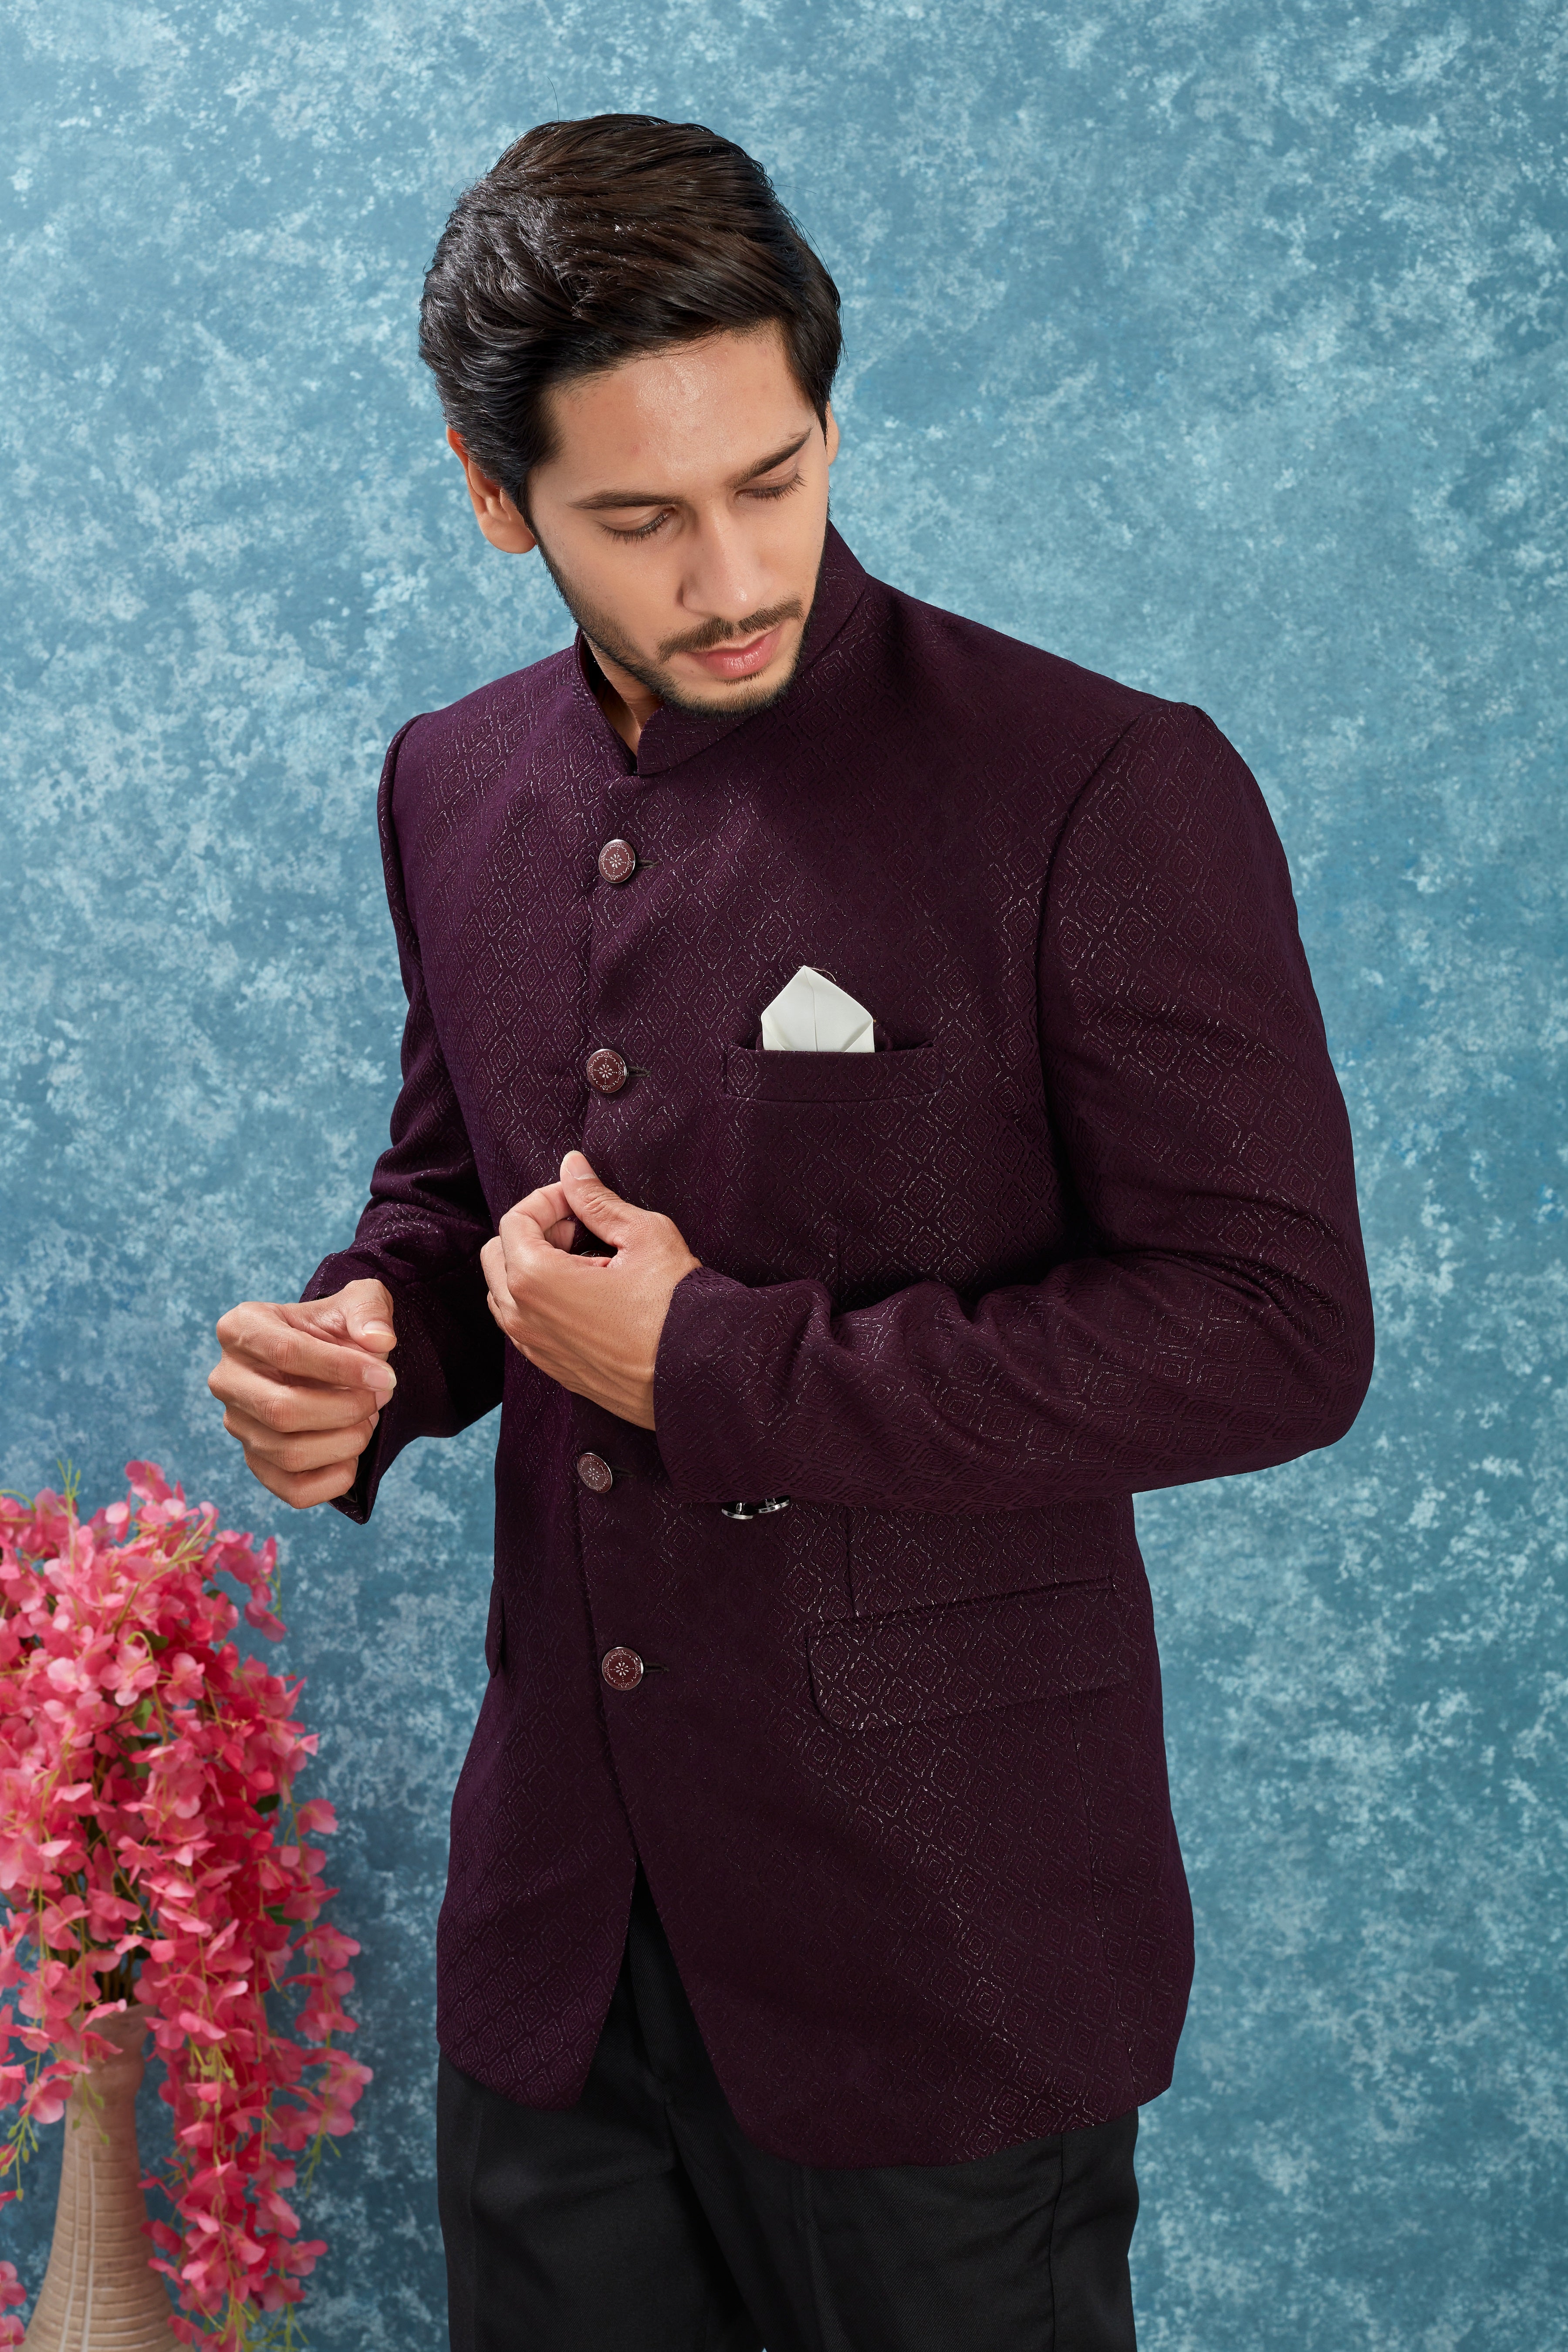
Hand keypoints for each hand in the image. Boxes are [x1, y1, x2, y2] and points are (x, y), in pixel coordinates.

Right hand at [209, 1280, 397, 1508]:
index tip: (386, 1377)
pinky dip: (335, 1479)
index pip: (287, 1352)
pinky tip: (354, 1454)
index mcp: (240, 1329)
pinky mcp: (256, 1462)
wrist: (329, 1360)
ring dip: (345, 1442)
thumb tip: (380, 1342)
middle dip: (345, 1410)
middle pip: (281, 1410)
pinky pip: (293, 1490)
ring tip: (368, 1421)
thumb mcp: (358, 1301)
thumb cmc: (336, 1328)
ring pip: (288, 1453)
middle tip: (380, 1399)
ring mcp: (237, 1425)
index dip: (343, 1368)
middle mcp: (227, 1379)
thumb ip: (370, 1310)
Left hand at [481, 1151, 699, 1429]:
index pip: (515, 1220)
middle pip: (498, 1254)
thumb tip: (572, 1166)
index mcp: (536, 1279)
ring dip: (533, 1267)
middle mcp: (522, 1317)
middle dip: (534, 1232)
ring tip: (586, 1263)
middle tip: (582, 1230)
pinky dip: (540, 1301)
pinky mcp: (552, 1368)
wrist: (702, 1373)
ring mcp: (534, 1348)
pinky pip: (522, 1324)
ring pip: (504, 1292)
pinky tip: (587, 1296)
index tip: (581, 1201)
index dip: (548, 1200)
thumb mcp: (643, 1236)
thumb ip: (597, 1199)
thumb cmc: (678, 1306)